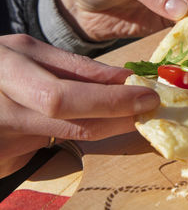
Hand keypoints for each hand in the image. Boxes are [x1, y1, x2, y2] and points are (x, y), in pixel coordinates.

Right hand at [0, 34, 159, 177]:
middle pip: (69, 116)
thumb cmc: (3, 72)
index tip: (147, 94)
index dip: (112, 96)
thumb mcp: (30, 56)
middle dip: (117, 112)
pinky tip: (105, 124)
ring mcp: (0, 131)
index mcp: (9, 63)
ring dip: (110, 125)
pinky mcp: (3, 154)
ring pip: (70, 134)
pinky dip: (86, 134)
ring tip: (134, 115)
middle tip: (148, 107)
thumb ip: (74, 68)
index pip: (67, 88)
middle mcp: (1, 99)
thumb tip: (124, 78)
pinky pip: (54, 146)